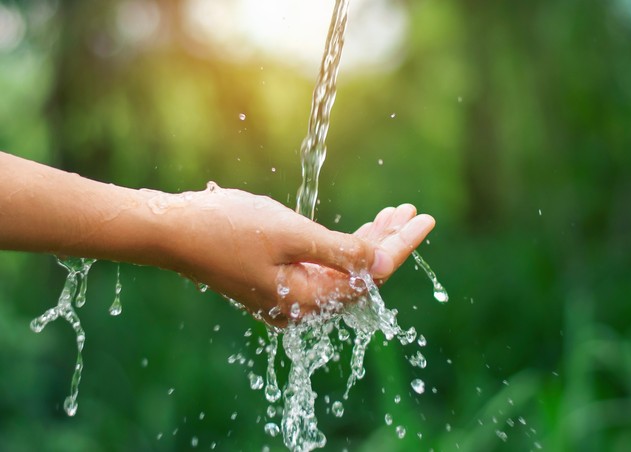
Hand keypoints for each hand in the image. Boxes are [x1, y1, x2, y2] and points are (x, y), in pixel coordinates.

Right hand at [157, 185, 433, 323]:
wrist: (171, 230)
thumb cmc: (228, 228)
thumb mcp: (292, 234)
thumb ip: (340, 250)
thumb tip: (381, 260)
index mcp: (306, 300)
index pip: (370, 276)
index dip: (400, 246)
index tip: (424, 219)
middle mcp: (300, 305)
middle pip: (359, 274)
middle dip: (387, 241)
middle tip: (411, 211)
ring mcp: (287, 293)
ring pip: (342, 268)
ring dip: (367, 240)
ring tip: (394, 213)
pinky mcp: (275, 279)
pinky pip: (322, 266)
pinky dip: (342, 245)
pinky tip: (360, 229)